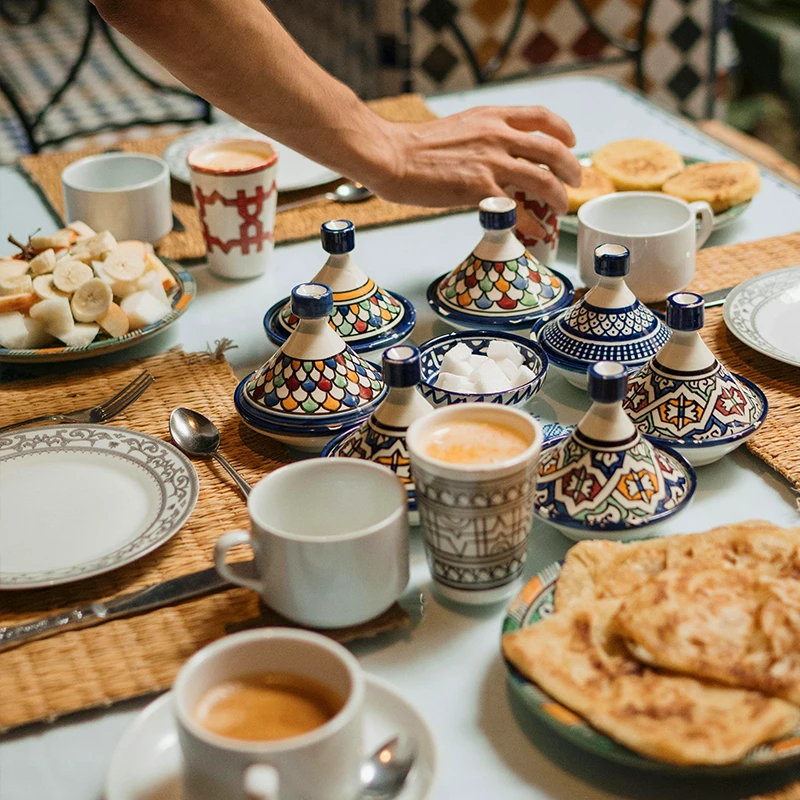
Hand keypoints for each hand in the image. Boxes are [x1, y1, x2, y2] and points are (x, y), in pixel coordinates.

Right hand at [370, 105, 581, 232]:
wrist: (392, 156)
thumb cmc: (416, 147)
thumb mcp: (459, 127)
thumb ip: (484, 135)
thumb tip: (500, 154)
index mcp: (492, 117)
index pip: (541, 116)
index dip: (563, 130)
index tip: (571, 142)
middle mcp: (497, 135)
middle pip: (552, 149)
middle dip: (570, 168)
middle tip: (575, 182)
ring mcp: (490, 163)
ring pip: (543, 179)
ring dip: (558, 197)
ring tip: (560, 208)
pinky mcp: (478, 189)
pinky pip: (517, 209)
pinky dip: (531, 223)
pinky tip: (535, 231)